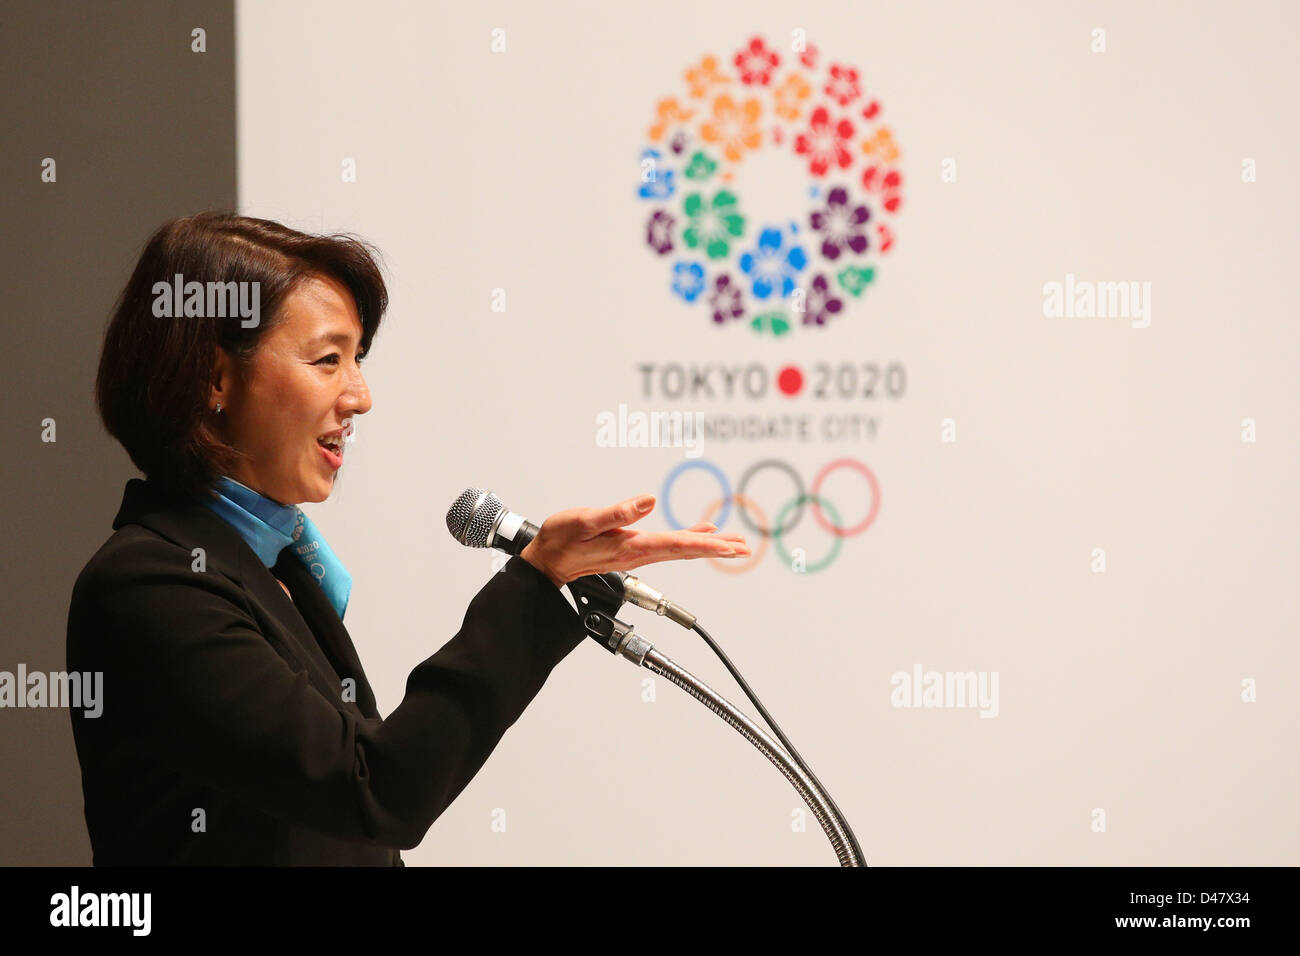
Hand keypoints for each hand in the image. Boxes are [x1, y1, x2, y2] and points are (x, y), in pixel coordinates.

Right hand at [518, 493, 749, 587]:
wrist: (547, 561)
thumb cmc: (561, 540)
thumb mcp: (585, 521)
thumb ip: (617, 512)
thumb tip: (648, 501)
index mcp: (632, 546)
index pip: (677, 544)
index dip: (706, 543)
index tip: (731, 545)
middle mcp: (639, 552)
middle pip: (687, 550)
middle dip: (718, 549)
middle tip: (745, 548)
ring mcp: (637, 552)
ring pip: (682, 549)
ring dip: (709, 546)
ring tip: (734, 544)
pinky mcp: (632, 548)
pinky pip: (670, 545)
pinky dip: (690, 538)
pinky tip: (702, 533)